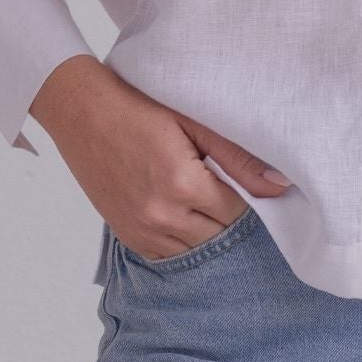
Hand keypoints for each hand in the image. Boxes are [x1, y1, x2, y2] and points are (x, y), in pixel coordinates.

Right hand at [29, 57, 292, 258]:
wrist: (81, 112)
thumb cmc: (138, 106)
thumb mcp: (192, 121)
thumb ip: (238, 157)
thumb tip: (280, 185)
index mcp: (183, 184)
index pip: (239, 211)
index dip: (250, 197)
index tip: (251, 183)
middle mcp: (162, 216)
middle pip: (220, 236)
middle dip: (231, 216)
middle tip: (231, 190)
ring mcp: (142, 230)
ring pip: (196, 250)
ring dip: (208, 230)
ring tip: (208, 200)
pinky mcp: (127, 236)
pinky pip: (168, 255)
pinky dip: (183, 239)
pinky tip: (185, 213)